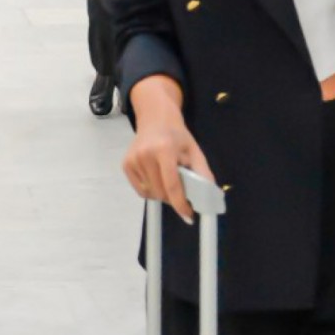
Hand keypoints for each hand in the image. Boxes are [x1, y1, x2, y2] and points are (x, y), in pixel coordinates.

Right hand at [123, 80, 214, 223]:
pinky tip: (156, 178)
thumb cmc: (177, 136)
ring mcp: (133, 161)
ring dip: (162, 194)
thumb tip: (208, 199)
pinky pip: (141, 190)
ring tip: (168, 179)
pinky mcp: (126, 165)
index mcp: (164, 150)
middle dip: (173, 199)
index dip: (180, 204)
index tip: (188, 216)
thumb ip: (202, 174)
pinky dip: (151, 190)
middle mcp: (145, 156)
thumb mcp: (194, 151)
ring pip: (151, 194)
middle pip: (161, 192)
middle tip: (181, 193)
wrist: (155, 118)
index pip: (172, 185)